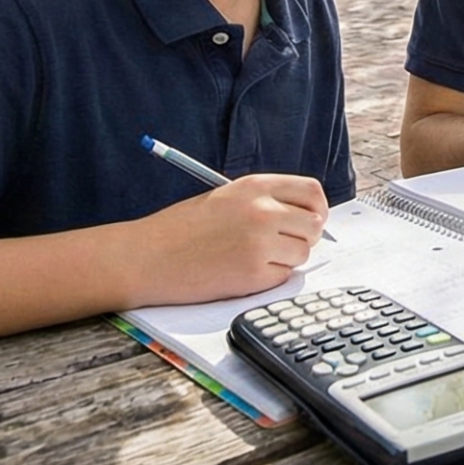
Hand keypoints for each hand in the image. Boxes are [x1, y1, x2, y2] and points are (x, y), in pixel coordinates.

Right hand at [134, 174, 327, 304]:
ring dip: (286, 260)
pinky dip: (269, 278)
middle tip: (282, 244)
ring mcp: (259, 243)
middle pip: (314, 225)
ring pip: (302, 254)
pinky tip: (240, 271)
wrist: (148, 257)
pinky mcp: (253, 275)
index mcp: (255, 186)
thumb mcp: (226, 197)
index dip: (316, 209)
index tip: (308, 220)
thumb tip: (304, 217)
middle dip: (304, 237)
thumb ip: (265, 201)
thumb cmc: (180, 228)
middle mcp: (262, 211)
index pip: (312, 193)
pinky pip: (283, 277)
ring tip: (253, 258)